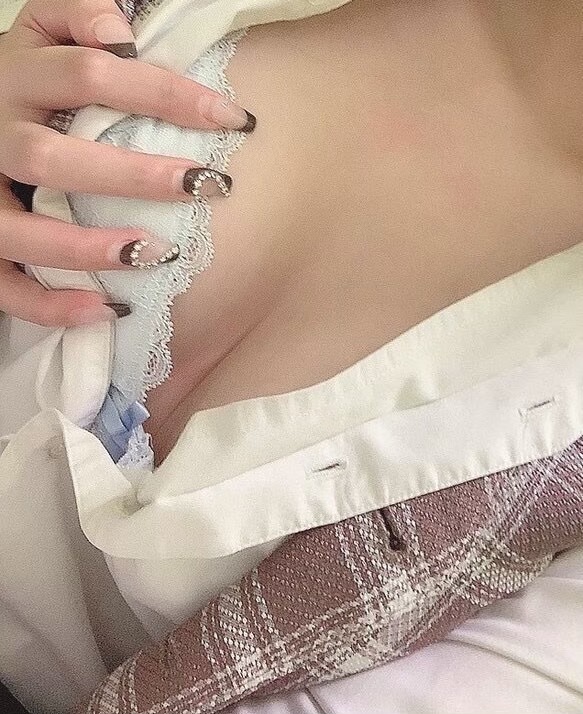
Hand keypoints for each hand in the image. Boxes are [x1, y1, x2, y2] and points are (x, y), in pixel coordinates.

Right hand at [0, 0, 255, 326]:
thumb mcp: (39, 36)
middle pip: (53, 157)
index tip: (235, 118)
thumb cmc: (21, 87)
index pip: (92, 74)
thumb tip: (123, 31)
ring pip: (20, 229)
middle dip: (134, 175)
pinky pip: (3, 285)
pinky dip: (50, 305)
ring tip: (156, 252)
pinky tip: (107, 311)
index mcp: (15, 77)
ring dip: (87, 247)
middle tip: (207, 185)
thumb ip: (74, 16)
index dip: (166, 94)